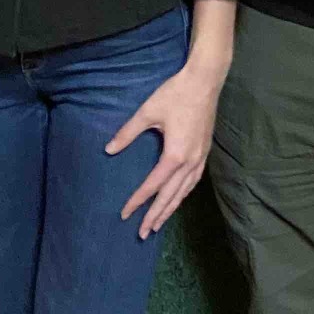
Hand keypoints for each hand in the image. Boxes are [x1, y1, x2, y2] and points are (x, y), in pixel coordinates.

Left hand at [107, 63, 223, 239]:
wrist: (204, 81)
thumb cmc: (174, 94)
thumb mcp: (147, 112)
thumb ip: (127, 133)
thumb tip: (108, 150)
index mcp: (175, 155)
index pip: (153, 186)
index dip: (138, 201)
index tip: (125, 214)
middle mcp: (190, 162)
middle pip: (170, 196)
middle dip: (155, 215)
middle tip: (142, 233)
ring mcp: (200, 159)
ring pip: (184, 192)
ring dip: (170, 209)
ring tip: (158, 223)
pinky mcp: (205, 152)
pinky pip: (193, 182)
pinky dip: (183, 195)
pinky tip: (177, 198)